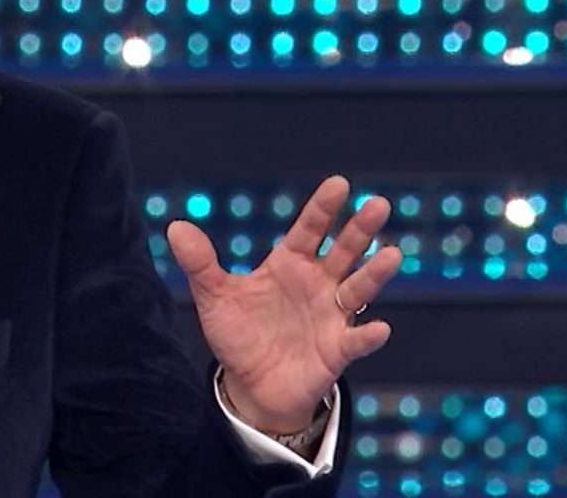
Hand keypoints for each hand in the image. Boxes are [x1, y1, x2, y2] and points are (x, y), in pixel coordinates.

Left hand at [165, 175, 401, 433]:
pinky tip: (378, 328)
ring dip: (374, 274)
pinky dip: (367, 335)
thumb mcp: (214, 297)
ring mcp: (331, 316)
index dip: (322, 208)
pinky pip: (356, 341)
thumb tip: (176, 227)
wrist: (251, 384)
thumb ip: (200, 264)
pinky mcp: (336, 350)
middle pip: (342, 251)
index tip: (339, 183)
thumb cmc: (239, 334)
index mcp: (289, 265)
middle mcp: (317, 284)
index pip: (308, 230)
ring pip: (357, 289)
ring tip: (391, 255)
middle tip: (378, 204)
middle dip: (359, 230)